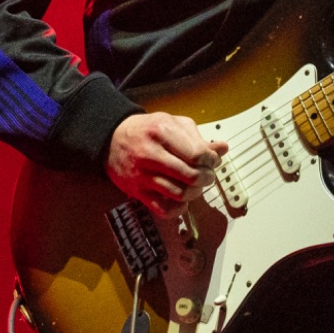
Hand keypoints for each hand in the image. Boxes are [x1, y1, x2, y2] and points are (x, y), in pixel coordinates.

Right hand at [106, 113, 229, 215]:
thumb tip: (222, 148)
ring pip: (180, 194)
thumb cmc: (146, 130)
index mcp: (162, 132)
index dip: (211, 160)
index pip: (198, 155)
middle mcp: (150, 154)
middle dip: (207, 177)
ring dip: (195, 192)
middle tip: (207, 174)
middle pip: (191, 176)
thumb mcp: (172, 123)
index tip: (212, 160)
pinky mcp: (136, 191)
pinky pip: (163, 208)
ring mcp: (142, 175)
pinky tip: (182, 199)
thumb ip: (198, 137)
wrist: (111, 139)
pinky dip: (178, 208)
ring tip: (196, 185)